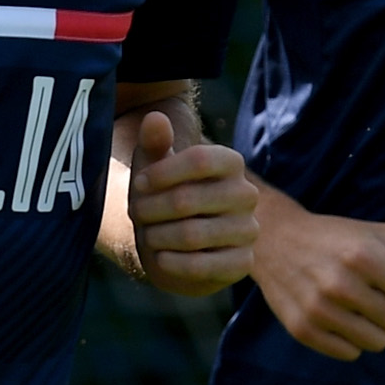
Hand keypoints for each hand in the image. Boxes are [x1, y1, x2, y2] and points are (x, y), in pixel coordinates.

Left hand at [125, 112, 257, 296]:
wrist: (175, 242)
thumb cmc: (163, 195)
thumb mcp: (154, 166)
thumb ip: (154, 142)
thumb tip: (155, 118)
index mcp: (230, 163)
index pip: (200, 159)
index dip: (162, 172)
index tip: (139, 183)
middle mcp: (246, 194)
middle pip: (186, 199)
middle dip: (150, 209)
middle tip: (136, 213)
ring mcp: (248, 230)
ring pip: (190, 234)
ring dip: (157, 236)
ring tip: (147, 234)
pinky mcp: (242, 263)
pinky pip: (201, 266)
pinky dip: (172, 262)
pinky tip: (161, 257)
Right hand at [251, 184, 384, 360]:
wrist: (276, 241)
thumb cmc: (341, 238)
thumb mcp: (384, 235)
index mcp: (363, 256)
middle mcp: (339, 284)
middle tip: (372, 288)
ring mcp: (318, 310)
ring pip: (380, 342)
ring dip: (375, 325)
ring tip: (356, 303)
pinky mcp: (303, 330)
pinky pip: (351, 353)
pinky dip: (351, 338)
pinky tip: (336, 314)